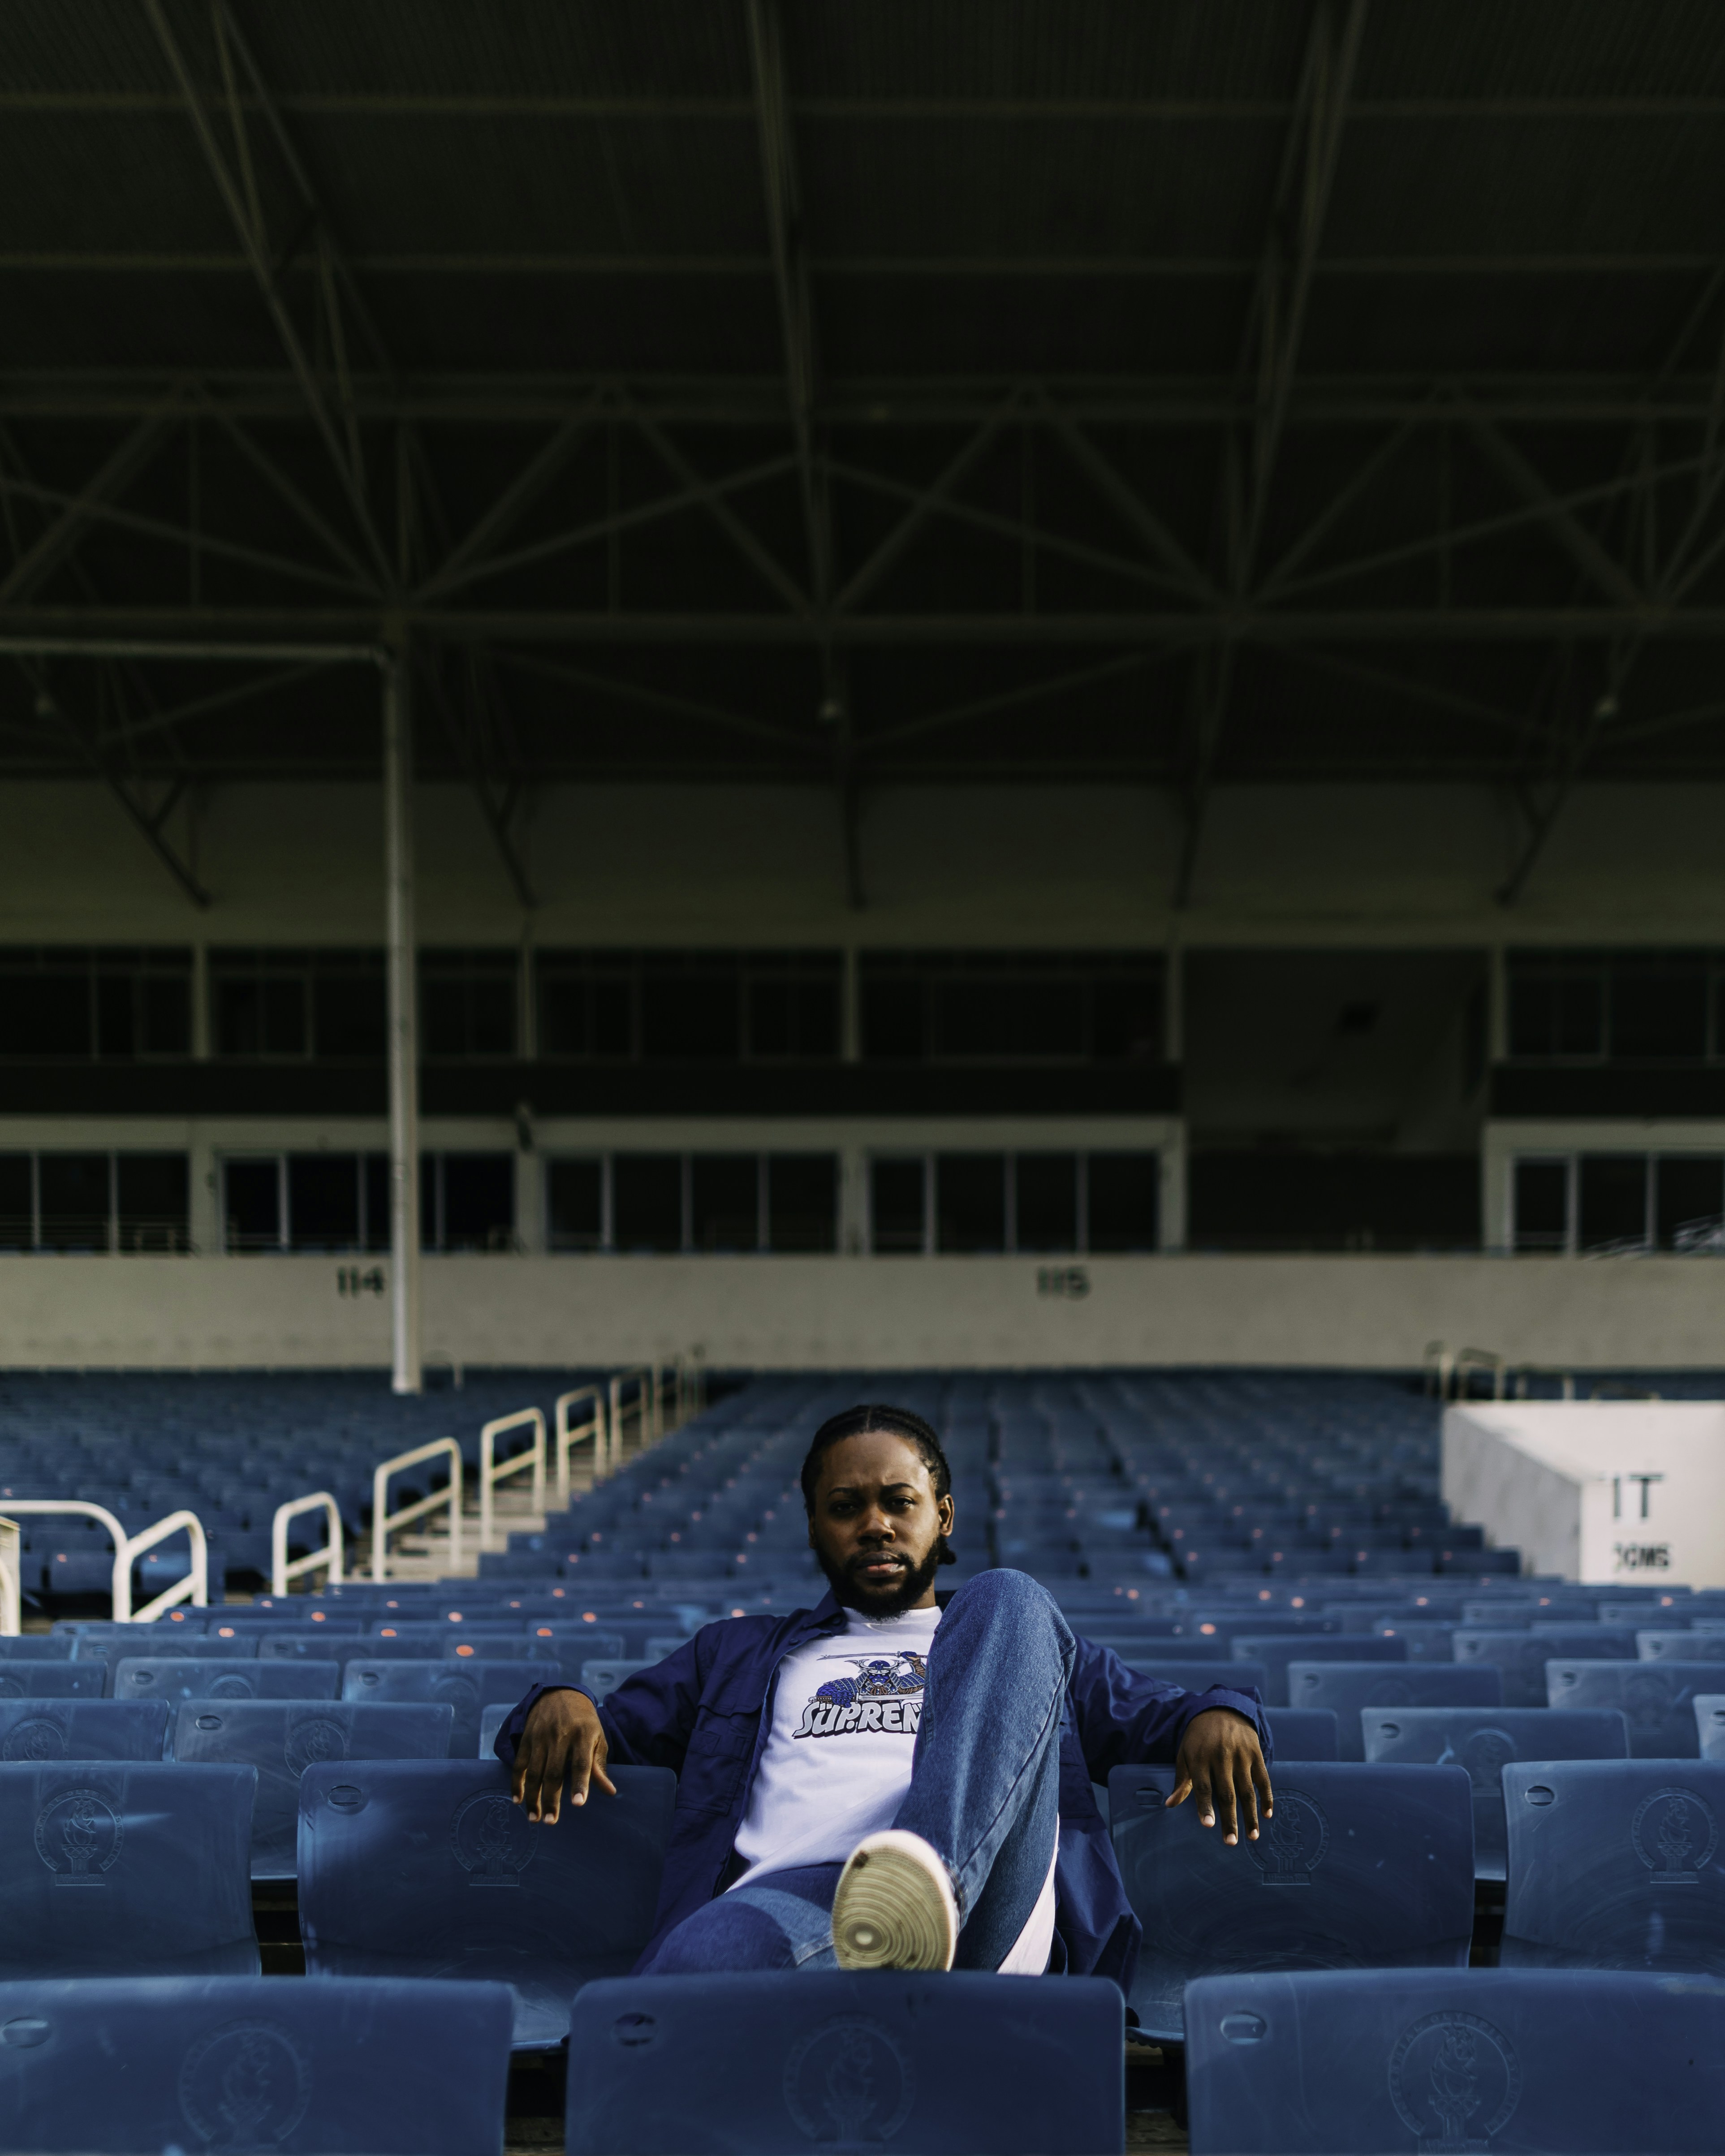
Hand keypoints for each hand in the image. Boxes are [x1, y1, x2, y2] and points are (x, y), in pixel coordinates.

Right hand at [509, 1688, 616, 1824]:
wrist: (560, 1694)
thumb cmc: (584, 1722)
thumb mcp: (597, 1738)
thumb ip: (599, 1766)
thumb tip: (610, 1792)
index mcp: (583, 1735)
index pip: (581, 1763)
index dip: (580, 1784)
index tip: (578, 1804)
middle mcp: (560, 1736)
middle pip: (554, 1772)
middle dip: (551, 1799)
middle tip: (551, 1821)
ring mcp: (540, 1737)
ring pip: (534, 1772)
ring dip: (532, 1797)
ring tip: (534, 1818)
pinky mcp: (526, 1739)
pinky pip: (519, 1764)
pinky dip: (517, 1783)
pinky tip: (517, 1800)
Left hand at [1165, 1708, 1273, 1845]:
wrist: (1221, 1708)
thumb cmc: (1198, 1738)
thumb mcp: (1185, 1754)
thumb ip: (1181, 1781)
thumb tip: (1169, 1805)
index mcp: (1200, 1757)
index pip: (1202, 1787)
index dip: (1205, 1807)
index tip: (1208, 1825)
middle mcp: (1221, 1756)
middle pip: (1226, 1793)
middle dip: (1230, 1819)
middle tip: (1231, 1841)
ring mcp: (1241, 1755)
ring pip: (1247, 1790)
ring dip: (1250, 1815)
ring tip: (1252, 1836)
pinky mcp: (1255, 1753)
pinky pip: (1263, 1779)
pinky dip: (1267, 1798)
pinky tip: (1267, 1815)